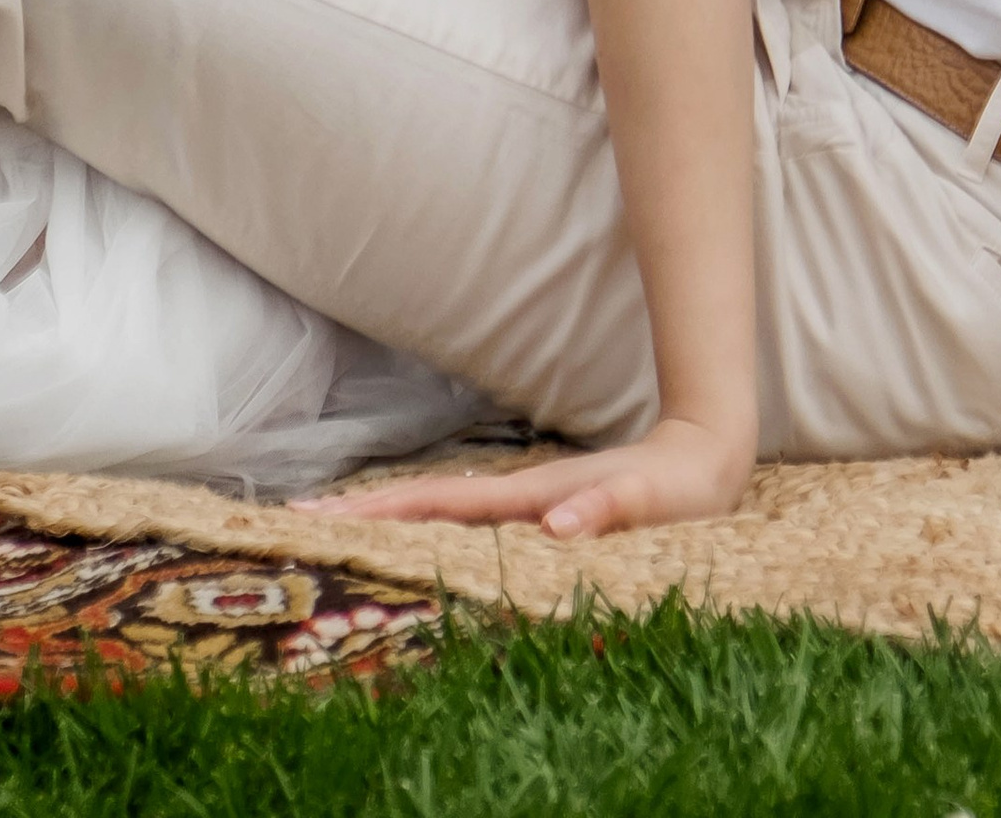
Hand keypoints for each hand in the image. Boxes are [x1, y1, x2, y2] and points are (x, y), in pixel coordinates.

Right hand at [307, 413, 752, 539]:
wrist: (704, 458)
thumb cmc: (677, 489)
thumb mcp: (649, 501)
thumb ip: (606, 509)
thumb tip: (555, 522)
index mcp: (532, 497)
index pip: (444, 506)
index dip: (385, 514)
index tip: (325, 517)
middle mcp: (518, 498)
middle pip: (426, 506)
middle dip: (363, 514)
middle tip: (296, 524)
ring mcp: (523, 505)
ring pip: (441, 513)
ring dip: (386, 519)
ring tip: (329, 529)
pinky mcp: (535, 519)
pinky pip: (467, 525)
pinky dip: (425, 529)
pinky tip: (404, 542)